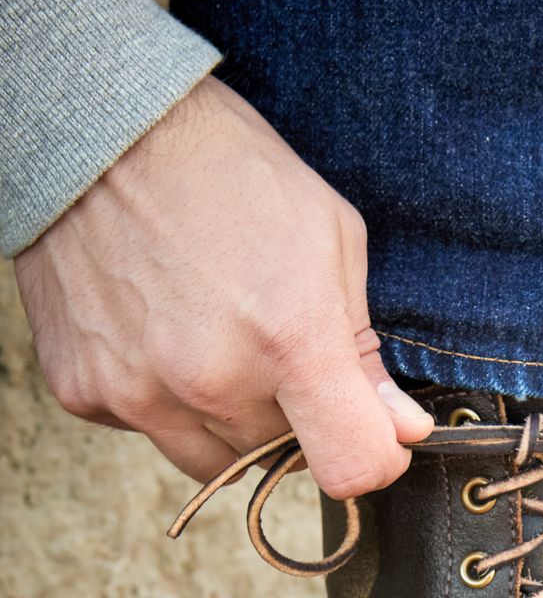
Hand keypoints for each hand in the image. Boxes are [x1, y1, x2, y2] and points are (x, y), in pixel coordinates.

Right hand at [14, 76, 430, 498]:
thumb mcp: (329, 240)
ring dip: (231, 420)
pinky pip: (150, 431)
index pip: (350, 468)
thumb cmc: (229, 173)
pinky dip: (164, 399)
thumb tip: (403, 431)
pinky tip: (161, 331)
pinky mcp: (85, 393)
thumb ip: (366, 352)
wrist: (99, 130)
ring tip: (216, 336)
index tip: (369, 432)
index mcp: (289, 339)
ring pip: (217, 462)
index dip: (373, 458)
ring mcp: (140, 392)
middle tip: (271, 342)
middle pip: (282, 459)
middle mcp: (211, 380)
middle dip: (294, 417)